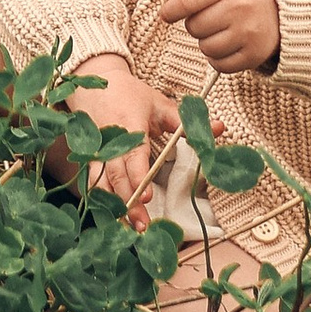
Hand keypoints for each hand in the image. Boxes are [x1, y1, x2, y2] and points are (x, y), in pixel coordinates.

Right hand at [65, 61, 179, 216]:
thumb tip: (219, 128)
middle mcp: (110, 142)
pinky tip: (114, 217)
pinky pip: (93, 183)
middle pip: (117, 177)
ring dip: (115, 206)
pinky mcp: (91, 159)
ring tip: (130, 227)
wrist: (95, 84)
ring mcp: (98, 151)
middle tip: (143, 225)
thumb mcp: (160, 104)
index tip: (146, 197)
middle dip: (129, 203)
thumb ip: (187, 122)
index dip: (138, 177)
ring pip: (102, 184)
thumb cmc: (131, 95)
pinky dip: (102, 202)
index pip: (133, 155)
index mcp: (129, 126)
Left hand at [148, 0, 281, 74]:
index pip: (186, 0)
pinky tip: (228, 43)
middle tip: (210, 15)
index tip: (168, 13)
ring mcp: (249, 33)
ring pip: (205, 48)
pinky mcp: (254, 55)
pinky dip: (217, 58)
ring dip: (205, 41)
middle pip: (194, 27)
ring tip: (220, 28)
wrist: (280, 7)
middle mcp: (240, 7)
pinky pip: (219, 65)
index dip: (171, 10)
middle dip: (194, 23)